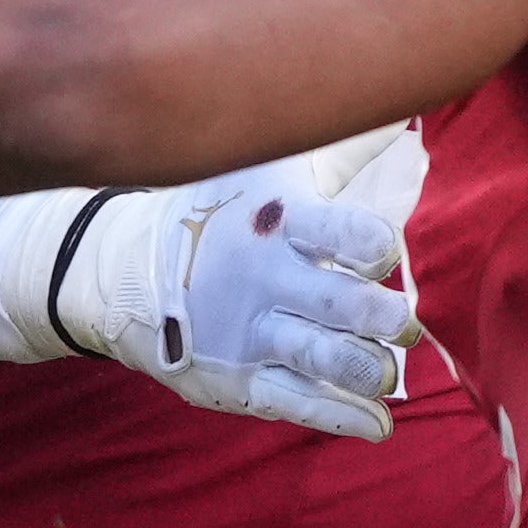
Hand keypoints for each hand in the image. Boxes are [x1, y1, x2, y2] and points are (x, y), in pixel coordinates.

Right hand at [56, 129, 428, 440]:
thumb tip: (399, 104)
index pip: (337, 230)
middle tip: (398, 320)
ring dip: (367, 369)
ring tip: (385, 370)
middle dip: (380, 317)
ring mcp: (251, 334)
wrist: (128, 270)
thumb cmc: (224, 212)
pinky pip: (298, 403)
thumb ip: (343, 152)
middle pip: (338, 305)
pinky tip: (377, 423)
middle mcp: (267, 279)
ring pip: (323, 360)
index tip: (384, 252)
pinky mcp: (239, 380)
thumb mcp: (269, 170)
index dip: (370, 245)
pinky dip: (343, 416)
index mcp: (280, 222)